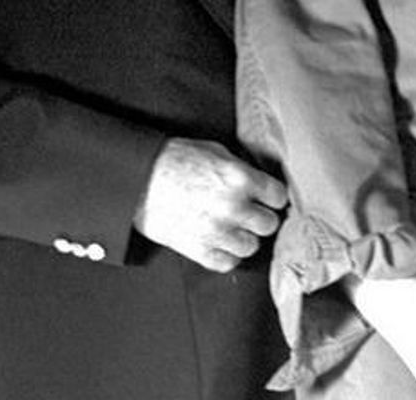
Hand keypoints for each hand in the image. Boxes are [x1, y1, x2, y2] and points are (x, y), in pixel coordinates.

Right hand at [135, 137, 286, 271]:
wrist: (136, 178)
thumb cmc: (172, 160)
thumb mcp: (215, 151)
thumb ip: (241, 169)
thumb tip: (259, 182)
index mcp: (240, 178)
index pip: (278, 197)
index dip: (273, 197)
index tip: (268, 199)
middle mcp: (233, 207)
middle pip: (269, 225)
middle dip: (261, 218)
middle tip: (251, 214)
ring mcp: (216, 231)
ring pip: (251, 247)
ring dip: (244, 238)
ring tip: (233, 229)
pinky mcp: (197, 249)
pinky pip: (227, 263)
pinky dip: (226, 255)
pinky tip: (220, 243)